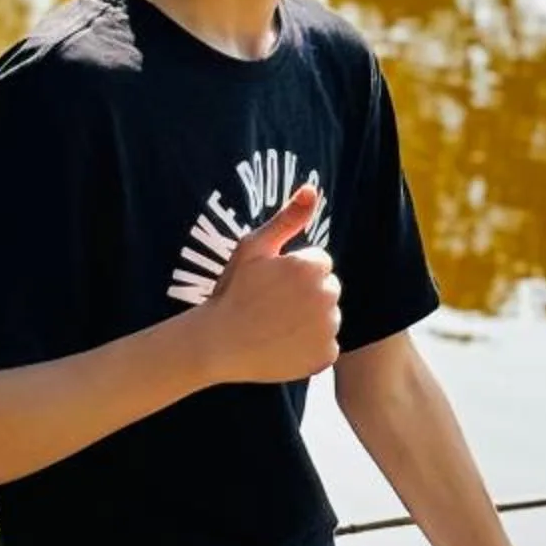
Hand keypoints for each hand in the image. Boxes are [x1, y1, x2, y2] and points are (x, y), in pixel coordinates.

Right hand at [194, 179, 340, 385]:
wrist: (217, 343)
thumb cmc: (233, 291)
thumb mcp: (254, 247)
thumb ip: (288, 218)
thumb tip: (313, 190)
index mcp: (311, 267)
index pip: (320, 263)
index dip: (294, 272)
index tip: (272, 284)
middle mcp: (326, 296)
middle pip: (328, 289)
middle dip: (307, 294)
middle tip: (273, 305)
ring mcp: (327, 328)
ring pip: (328, 317)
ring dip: (310, 320)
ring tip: (277, 325)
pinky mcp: (325, 355)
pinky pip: (326, 345)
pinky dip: (310, 347)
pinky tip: (284, 345)